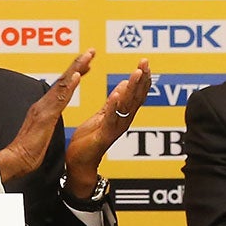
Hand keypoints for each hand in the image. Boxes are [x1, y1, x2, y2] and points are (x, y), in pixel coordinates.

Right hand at [0, 50, 93, 183]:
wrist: (15, 160)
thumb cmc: (27, 151)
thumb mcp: (41, 132)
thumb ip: (45, 122)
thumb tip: (49, 118)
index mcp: (43, 108)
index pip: (62, 87)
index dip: (74, 74)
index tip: (85, 64)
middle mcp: (43, 104)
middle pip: (63, 80)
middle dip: (77, 64)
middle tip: (91, 52)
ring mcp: (44, 108)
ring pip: (63, 84)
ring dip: (76, 68)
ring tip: (87, 57)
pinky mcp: (46, 116)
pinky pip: (60, 98)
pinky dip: (69, 85)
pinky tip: (77, 75)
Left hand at [64, 58, 151, 184]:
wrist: (80, 162)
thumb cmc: (90, 140)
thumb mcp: (102, 115)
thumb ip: (114, 102)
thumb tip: (124, 84)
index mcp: (121, 115)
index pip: (135, 93)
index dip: (141, 78)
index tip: (145, 62)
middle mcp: (123, 121)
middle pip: (135, 97)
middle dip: (141, 79)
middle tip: (145, 62)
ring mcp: (115, 128)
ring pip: (126, 106)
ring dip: (132, 89)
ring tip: (136, 73)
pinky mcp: (103, 135)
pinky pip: (110, 119)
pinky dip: (114, 106)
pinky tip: (117, 94)